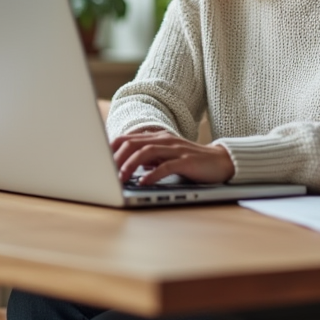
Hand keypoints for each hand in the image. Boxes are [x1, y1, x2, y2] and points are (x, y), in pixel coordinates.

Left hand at [110, 130, 234, 184]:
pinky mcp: (187, 161)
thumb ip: (149, 159)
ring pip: (147, 152)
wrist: (221, 161)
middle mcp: (165, 140)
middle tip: (104, 171)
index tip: (98, 159)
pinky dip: (152, 174)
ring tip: (119, 177)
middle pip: (134, 143)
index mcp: (158, 137)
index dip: (112, 147)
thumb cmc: (191, 162)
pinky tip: (143, 182)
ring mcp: (176, 149)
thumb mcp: (166, 157)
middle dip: (116, 157)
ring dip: (130, 164)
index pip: (129, 138)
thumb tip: (128, 166)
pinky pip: (167, 166)